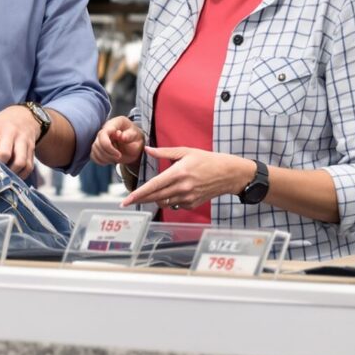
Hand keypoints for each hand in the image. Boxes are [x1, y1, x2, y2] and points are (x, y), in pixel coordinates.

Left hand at [0, 105, 42, 177]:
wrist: (23, 117)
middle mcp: (9, 133)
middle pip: (4, 153)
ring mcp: (22, 141)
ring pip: (20, 161)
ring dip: (11, 173)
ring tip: (2, 178)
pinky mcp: (32, 149)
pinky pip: (28, 166)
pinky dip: (21, 175)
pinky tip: (13, 177)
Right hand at [91, 116, 144, 167]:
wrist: (134, 143)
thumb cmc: (136, 138)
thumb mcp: (137, 136)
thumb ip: (129, 135)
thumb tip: (120, 135)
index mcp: (116, 123)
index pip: (103, 133)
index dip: (108, 146)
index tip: (118, 154)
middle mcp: (106, 128)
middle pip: (97, 143)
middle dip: (107, 154)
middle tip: (119, 157)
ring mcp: (101, 137)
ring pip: (95, 149)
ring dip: (104, 158)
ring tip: (115, 159)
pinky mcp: (98, 146)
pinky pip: (93, 155)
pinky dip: (100, 160)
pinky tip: (109, 160)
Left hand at [123, 148, 254, 210]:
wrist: (228, 174)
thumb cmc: (207, 160)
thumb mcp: (185, 151)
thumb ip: (164, 152)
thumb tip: (147, 149)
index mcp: (178, 173)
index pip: (153, 186)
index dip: (138, 194)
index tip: (126, 200)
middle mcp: (182, 187)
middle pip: (154, 197)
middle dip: (139, 200)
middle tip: (127, 201)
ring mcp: (187, 198)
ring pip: (163, 202)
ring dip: (153, 199)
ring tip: (149, 193)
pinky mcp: (191, 204)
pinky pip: (173, 205)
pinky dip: (167, 200)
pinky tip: (170, 192)